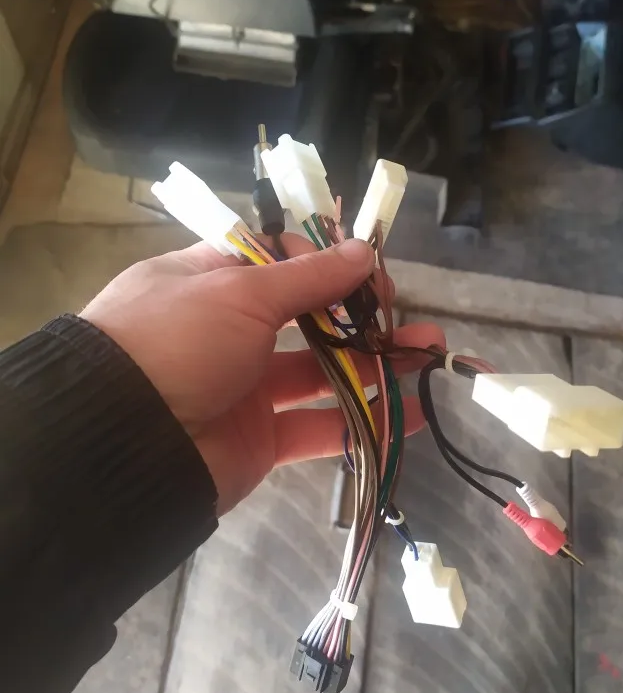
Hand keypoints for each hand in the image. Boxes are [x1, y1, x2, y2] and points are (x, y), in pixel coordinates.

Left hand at [82, 234, 444, 513]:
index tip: (366, 267)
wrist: (125, 443)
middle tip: (403, 312)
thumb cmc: (178, 341)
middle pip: (308, 316)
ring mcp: (246, 387)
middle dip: (360, 313)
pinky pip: (320, 426)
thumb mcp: (239, 292)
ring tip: (428, 352)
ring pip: (322, 371)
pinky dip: (363, 421)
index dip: (324, 260)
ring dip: (375, 362)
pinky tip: (411, 415)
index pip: (276, 261)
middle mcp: (228, 331)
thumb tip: (362, 249)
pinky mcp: (261, 438)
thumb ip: (307, 276)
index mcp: (210, 282)